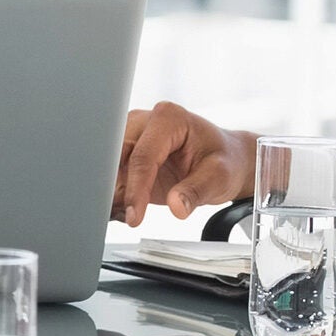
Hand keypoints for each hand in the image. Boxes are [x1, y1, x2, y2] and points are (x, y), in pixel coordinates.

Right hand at [108, 100, 254, 223]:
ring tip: (132, 214)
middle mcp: (146, 121)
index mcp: (168, 118)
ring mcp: (135, 135)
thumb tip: (176, 207)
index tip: (135, 217)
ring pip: (109, 166)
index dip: (135, 189)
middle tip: (127, 217)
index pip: (142, 156)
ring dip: (115, 192)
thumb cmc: (224, 160)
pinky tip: (131, 208)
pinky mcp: (129, 152)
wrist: (225, 160)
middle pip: (117, 157)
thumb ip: (196, 191)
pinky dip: (117, 194)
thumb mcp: (219, 177)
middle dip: (118, 188)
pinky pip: (113, 174)